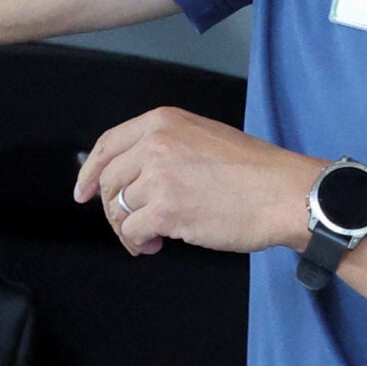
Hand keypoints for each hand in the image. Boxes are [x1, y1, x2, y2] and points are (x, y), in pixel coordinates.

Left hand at [73, 107, 323, 256]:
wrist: (283, 193)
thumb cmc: (255, 171)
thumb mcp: (205, 137)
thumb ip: (166, 146)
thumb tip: (133, 174)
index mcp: (164, 121)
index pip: (109, 144)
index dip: (90, 171)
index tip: (83, 191)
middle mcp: (155, 144)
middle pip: (108, 181)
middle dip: (113, 208)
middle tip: (133, 225)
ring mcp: (158, 176)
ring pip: (118, 209)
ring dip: (130, 229)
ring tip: (153, 237)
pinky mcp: (164, 209)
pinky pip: (132, 231)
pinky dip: (139, 243)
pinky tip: (158, 244)